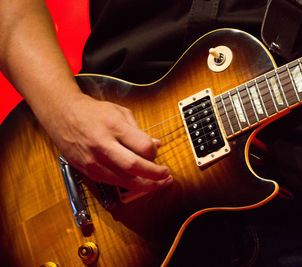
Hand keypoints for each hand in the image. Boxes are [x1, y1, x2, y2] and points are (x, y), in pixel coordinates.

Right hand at [43, 92, 172, 190]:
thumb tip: (157, 145)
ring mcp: (93, 160)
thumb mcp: (120, 112)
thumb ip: (139, 130)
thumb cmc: (93, 112)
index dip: (154, 153)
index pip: (142, 146)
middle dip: (155, 175)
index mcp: (113, 126)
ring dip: (146, 185)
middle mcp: (102, 145)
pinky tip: (139, 181)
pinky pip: (113, 182)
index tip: (157, 152)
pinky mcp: (87, 171)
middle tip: (167, 176)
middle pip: (134, 166)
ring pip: (125, 180)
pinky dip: (129, 183)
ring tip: (159, 183)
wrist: (62, 114)